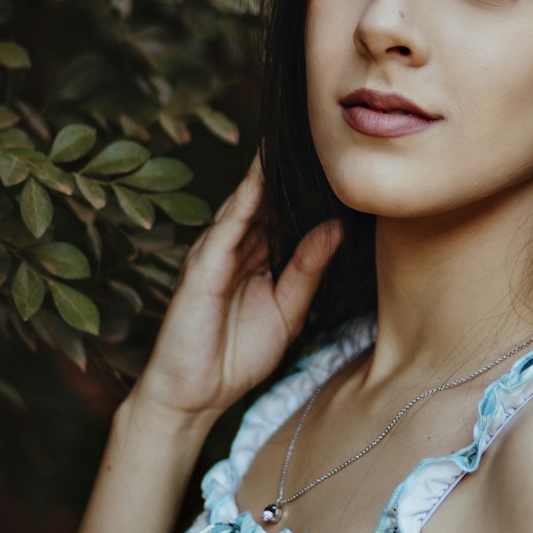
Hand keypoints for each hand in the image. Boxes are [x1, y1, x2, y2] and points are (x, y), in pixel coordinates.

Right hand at [127, 151, 341, 425]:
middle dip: (291, 169)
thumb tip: (336, 227)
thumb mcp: (287, 311)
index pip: (285, 211)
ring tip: (297, 139)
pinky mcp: (202, 265)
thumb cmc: (236, 357)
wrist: (193, 397)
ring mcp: (216, 252)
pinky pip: (227, 225)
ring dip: (268, 172)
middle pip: (267, 198)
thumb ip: (309, 269)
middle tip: (322, 135)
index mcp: (258, 257)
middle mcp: (236, 247)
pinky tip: (262, 177)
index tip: (338, 160)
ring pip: (246, 201)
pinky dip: (244, 199)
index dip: (309, 188)